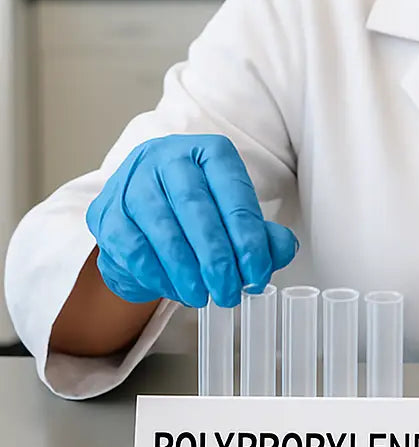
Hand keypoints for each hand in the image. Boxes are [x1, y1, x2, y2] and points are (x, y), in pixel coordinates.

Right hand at [86, 134, 297, 308]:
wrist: (148, 206)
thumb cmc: (201, 209)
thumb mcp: (235, 213)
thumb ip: (262, 232)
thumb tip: (283, 249)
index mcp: (208, 151)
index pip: (232, 190)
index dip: (247, 235)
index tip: (258, 272)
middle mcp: (167, 157)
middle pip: (194, 207)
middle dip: (215, 256)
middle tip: (230, 291)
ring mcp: (132, 182)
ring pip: (160, 227)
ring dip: (184, 270)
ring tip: (203, 296)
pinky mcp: (106, 211)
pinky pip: (130, 246)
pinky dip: (155, 273)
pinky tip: (173, 290)